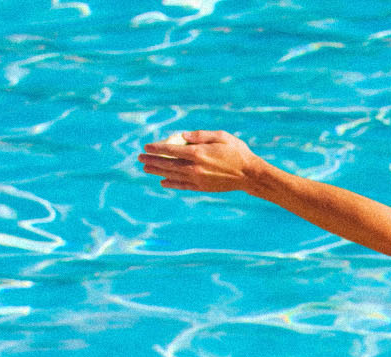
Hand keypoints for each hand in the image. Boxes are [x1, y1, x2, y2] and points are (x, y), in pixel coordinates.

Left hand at [136, 130, 266, 193]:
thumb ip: (201, 135)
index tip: (146, 146)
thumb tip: (183, 135)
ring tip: (146, 169)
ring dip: (157, 172)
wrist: (250, 175)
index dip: (156, 148)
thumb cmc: (237, 152)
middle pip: (168, 163)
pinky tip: (163, 182)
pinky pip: (183, 185)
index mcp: (198, 153)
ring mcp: (198, 179)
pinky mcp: (202, 187)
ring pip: (172, 175)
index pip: (171, 150)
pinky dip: (171, 184)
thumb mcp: (221, 136)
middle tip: (140, 158)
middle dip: (152, 160)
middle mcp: (195, 167)